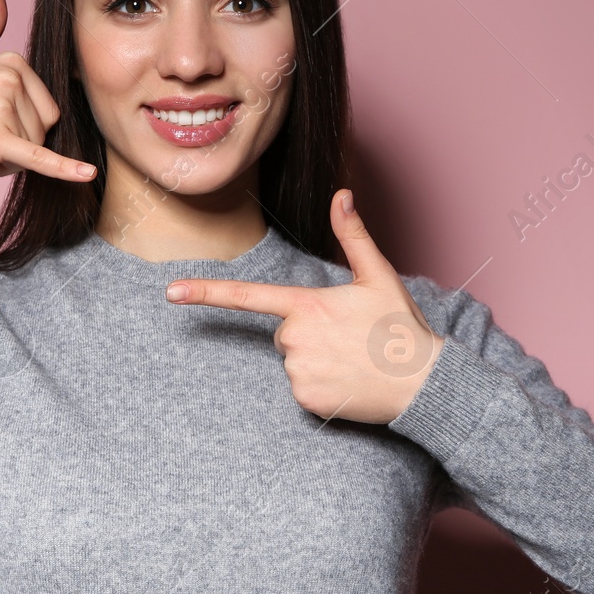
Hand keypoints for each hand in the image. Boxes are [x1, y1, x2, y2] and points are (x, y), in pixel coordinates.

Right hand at [0, 0, 96, 181]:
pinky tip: (87, 174)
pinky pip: (37, 158)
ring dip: (4, 162)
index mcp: (13, 61)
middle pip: (41, 130)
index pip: (43, 108)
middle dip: (15, 146)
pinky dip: (64, 170)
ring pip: (31, 151)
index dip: (18, 126)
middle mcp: (11, 78)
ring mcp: (3, 107)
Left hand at [165, 190, 443, 423]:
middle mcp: (296, 338)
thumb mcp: (379, 276)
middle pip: (285, 331)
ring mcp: (299, 371)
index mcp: (308, 304)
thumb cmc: (399, 327)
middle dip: (310, 332)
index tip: (171, 292)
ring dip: (316, 359)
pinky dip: (320, 386)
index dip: (206, 292)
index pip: (247, 296)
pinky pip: (300, 388)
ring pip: (293, 359)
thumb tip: (342, 193)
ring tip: (352, 360)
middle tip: (349, 337)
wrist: (422, 383)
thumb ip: (353, 235)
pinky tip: (348, 382)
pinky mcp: (305, 400)